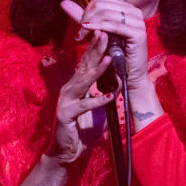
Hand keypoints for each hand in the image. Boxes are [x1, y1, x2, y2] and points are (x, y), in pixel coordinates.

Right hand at [46, 30, 114, 163]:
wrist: (66, 153)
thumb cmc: (82, 130)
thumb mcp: (96, 109)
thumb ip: (104, 94)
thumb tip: (119, 81)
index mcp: (76, 86)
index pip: (86, 62)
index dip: (96, 47)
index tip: (106, 32)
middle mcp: (69, 89)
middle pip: (83, 66)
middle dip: (95, 49)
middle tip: (105, 33)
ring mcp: (66, 101)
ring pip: (83, 82)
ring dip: (97, 70)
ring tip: (109, 58)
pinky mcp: (66, 115)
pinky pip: (84, 106)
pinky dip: (97, 100)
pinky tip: (109, 96)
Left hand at [60, 0, 150, 90]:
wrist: (127, 74)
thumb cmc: (114, 54)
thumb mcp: (97, 32)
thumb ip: (83, 18)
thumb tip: (64, 3)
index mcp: (126, 8)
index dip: (87, 10)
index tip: (81, 25)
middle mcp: (134, 11)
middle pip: (102, 5)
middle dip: (87, 18)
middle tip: (80, 33)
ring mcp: (138, 21)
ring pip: (106, 13)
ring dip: (90, 24)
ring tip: (82, 36)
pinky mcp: (138, 33)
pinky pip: (114, 26)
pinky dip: (99, 28)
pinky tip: (89, 32)